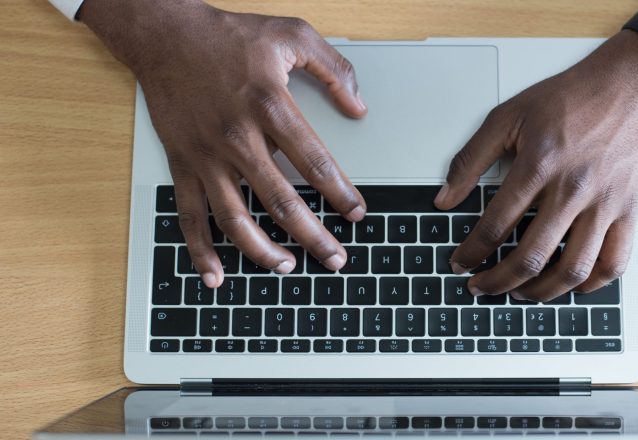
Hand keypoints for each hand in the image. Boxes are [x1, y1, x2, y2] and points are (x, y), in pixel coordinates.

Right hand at [80, 0, 367, 287]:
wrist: (165, 35)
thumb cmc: (229, 36)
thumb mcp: (291, 35)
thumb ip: (333, 69)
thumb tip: (359, 107)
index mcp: (270, 106)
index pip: (315, 162)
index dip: (340, 193)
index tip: (357, 213)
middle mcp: (238, 137)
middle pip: (281, 201)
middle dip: (313, 236)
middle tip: (335, 259)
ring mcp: (207, 156)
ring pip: (235, 218)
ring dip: (262, 251)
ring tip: (288, 267)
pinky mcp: (182, 164)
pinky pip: (189, 215)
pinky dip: (200, 249)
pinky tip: (215, 274)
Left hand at [434, 1, 637, 300]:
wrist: (629, 86)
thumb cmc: (570, 99)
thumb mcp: (508, 116)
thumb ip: (471, 159)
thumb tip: (444, 198)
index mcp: (539, 166)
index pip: (495, 226)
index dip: (471, 252)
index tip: (460, 263)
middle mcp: (573, 190)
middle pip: (530, 257)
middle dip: (497, 281)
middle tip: (481, 287)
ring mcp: (604, 204)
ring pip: (572, 269)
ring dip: (541, 292)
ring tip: (520, 293)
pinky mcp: (628, 211)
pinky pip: (614, 263)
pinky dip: (591, 284)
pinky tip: (571, 286)